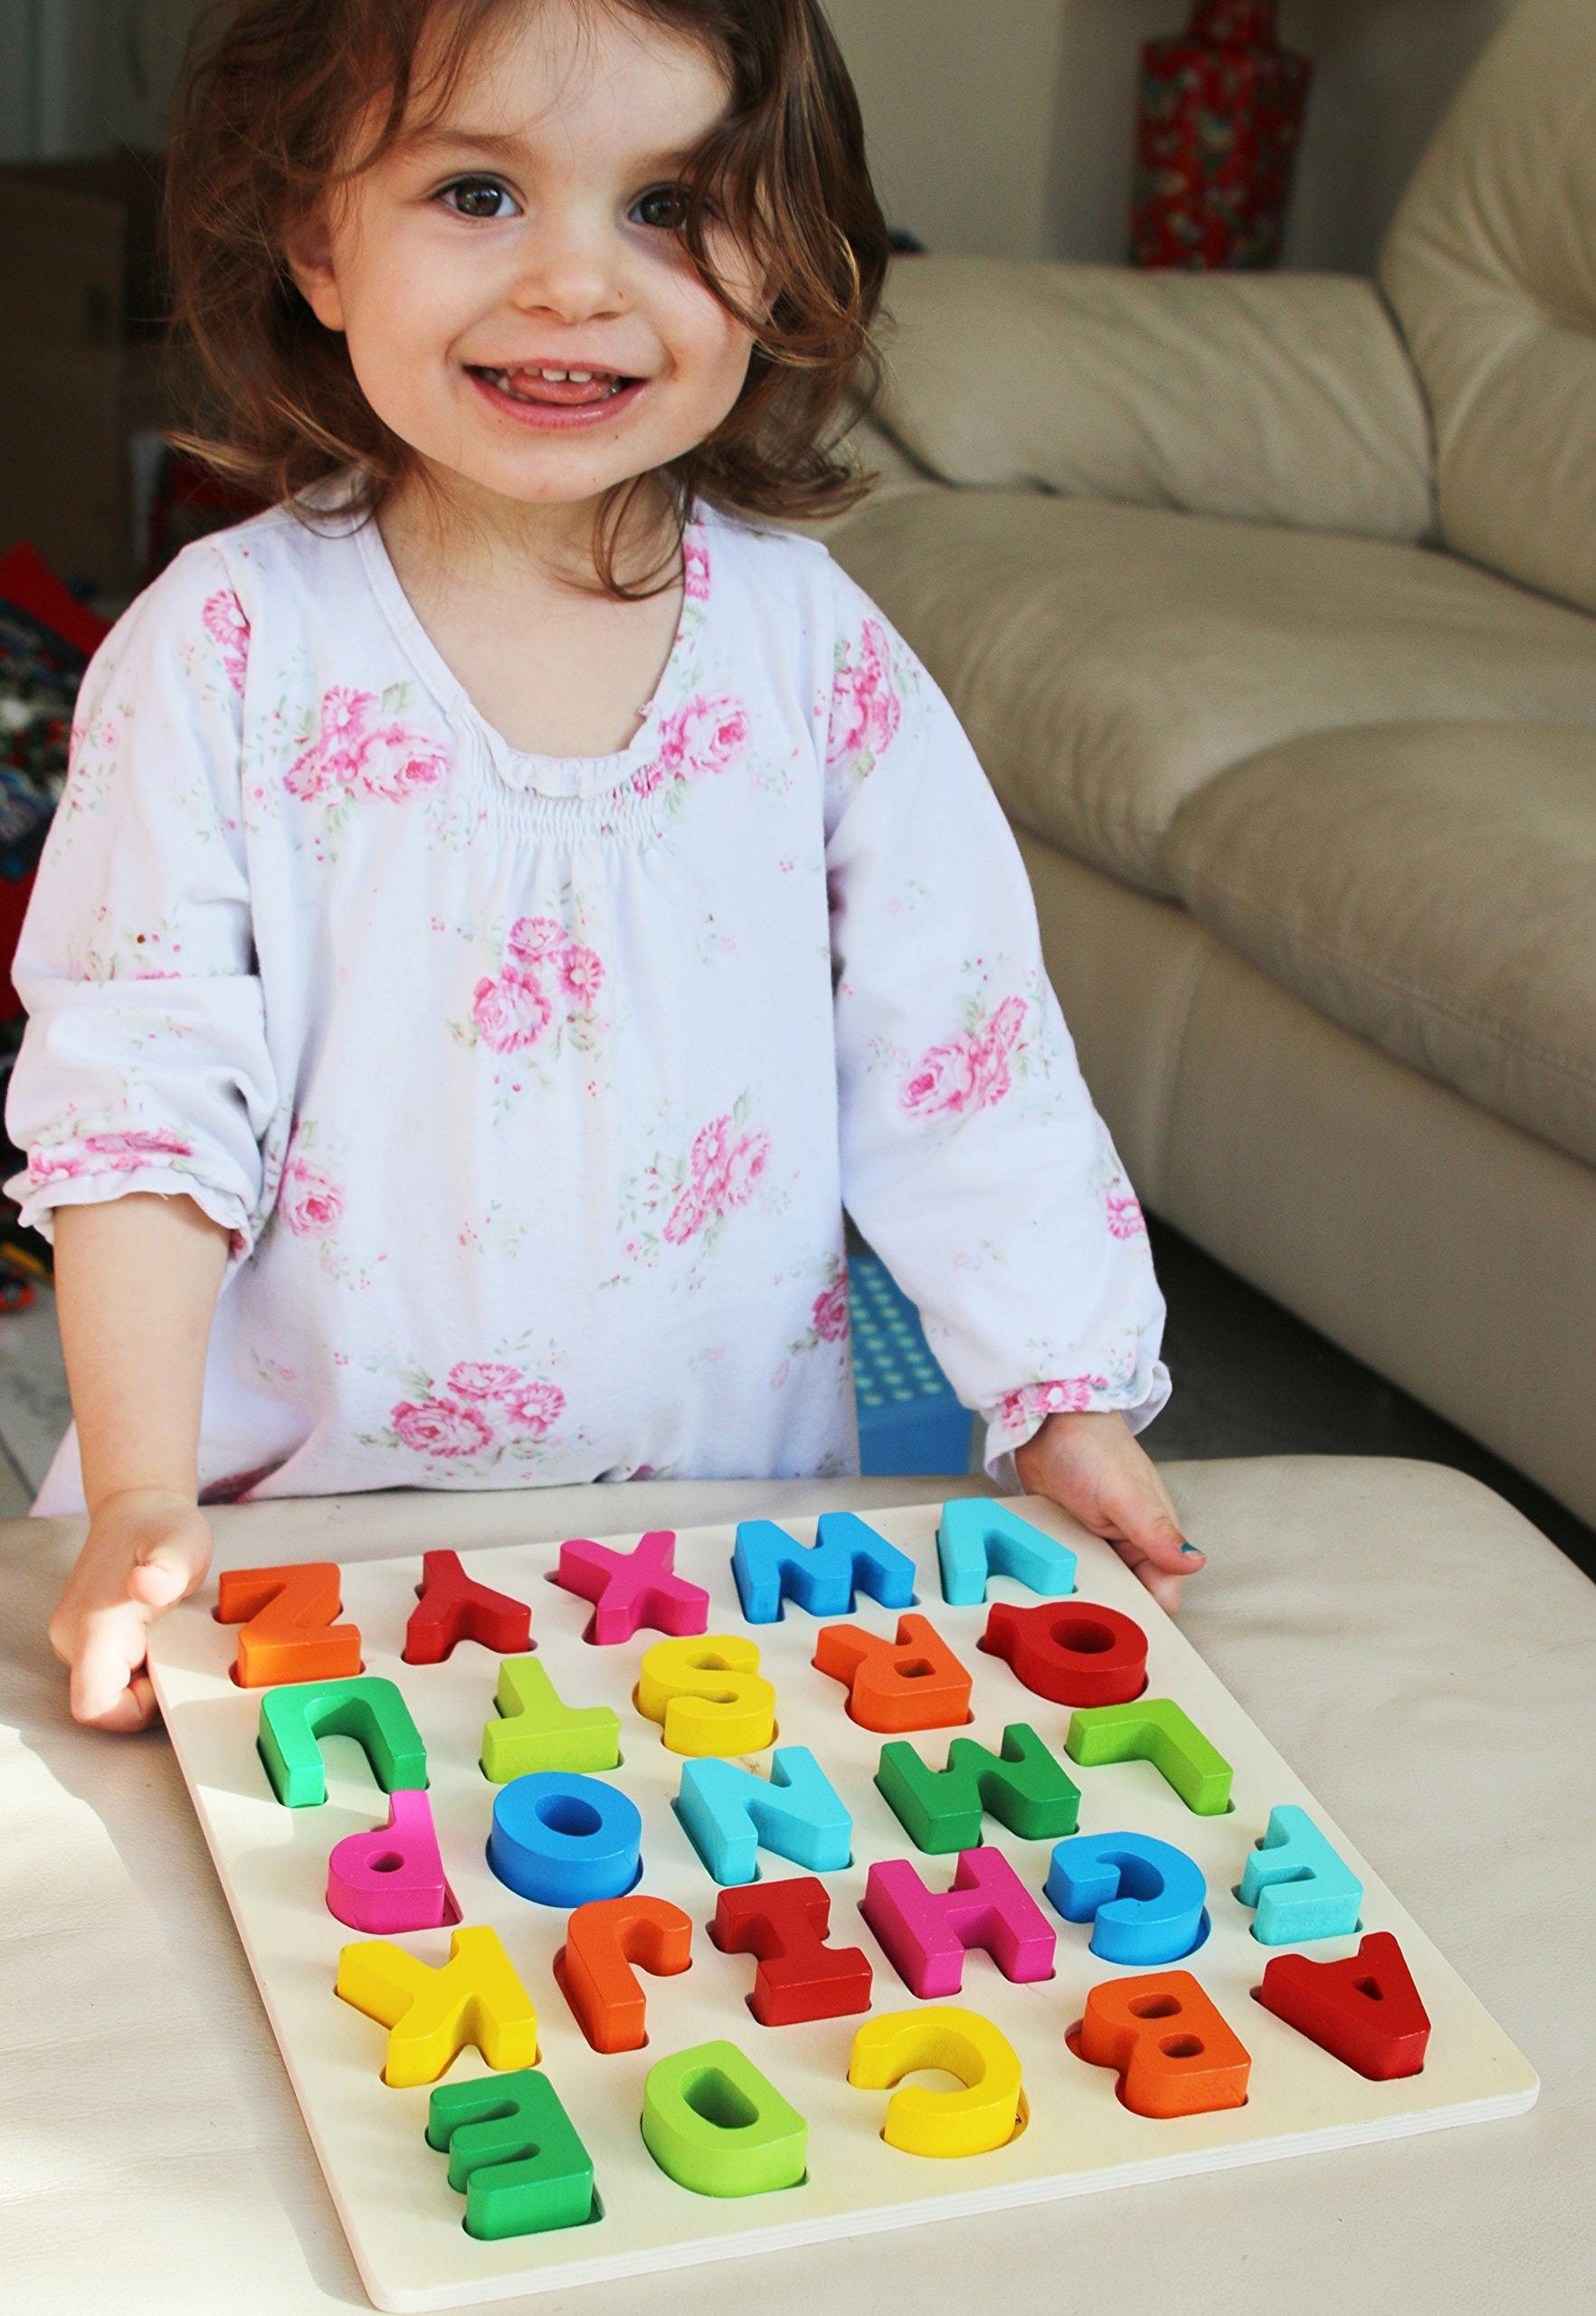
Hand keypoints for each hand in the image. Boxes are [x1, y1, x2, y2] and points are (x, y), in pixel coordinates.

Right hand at [47, 1487, 213, 1730]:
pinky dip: (137, 1664)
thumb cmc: (162, 1528)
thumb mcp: (181, 1545)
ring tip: (165, 1632)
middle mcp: (72, 1639)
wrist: (138, 1510)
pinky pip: (108, 1674)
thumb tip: (145, 1585)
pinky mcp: (81, 1639)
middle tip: (173, 1644)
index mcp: (93, 1627)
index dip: (133, 1709)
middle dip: (144, 1691)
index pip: (94, 1707)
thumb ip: (167, 1571)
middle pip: (103, 1703)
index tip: (164, 1672)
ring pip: (106, 1689)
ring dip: (142, 1676)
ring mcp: (73, 1640)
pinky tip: (156, 1632)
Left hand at [1012, 1410, 1203, 1611]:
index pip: (1164, 1591)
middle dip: (1114, 1611)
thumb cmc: (1091, 1448)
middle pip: (1131, 1597)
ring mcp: (1100, 1544)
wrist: (1046, 1423)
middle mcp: (1131, 1544)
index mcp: (1155, 1534)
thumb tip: (1194, 1563)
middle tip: (1087, 1621)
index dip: (1149, 1614)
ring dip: (1088, 1596)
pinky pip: (1073, 1572)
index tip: (1126, 1632)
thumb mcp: (1124, 1493)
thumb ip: (1155, 1530)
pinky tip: (1051, 1587)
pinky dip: (1066, 1580)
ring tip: (1066, 1607)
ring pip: (1101, 1588)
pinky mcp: (1072, 1541)